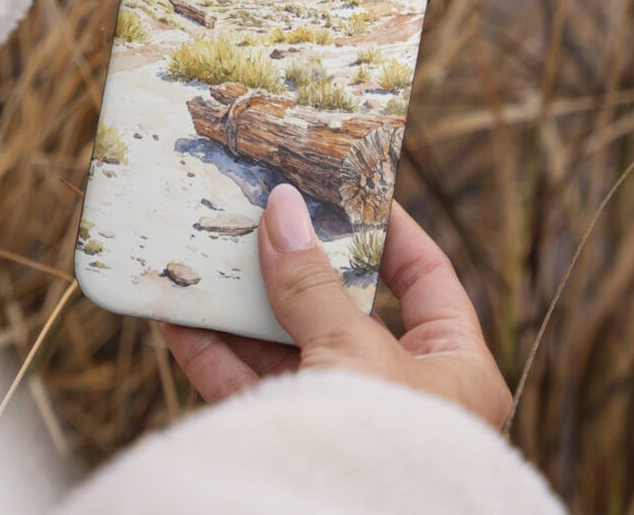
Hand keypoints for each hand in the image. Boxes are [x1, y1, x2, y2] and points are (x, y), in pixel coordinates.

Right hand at [163, 184, 511, 429]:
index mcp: (454, 372)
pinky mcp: (291, 444)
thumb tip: (282, 206)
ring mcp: (343, 420)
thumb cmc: (381, 444)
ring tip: (207, 252)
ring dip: (243, 304)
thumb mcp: (353, 352)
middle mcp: (402, 395)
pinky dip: (215, 353)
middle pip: (343, 308)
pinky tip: (179, 315)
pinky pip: (251, 391)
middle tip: (261, 214)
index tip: (346, 189)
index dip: (389, 229)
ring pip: (288, 349)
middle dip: (295, 264)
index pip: (426, 279)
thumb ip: (312, 282)